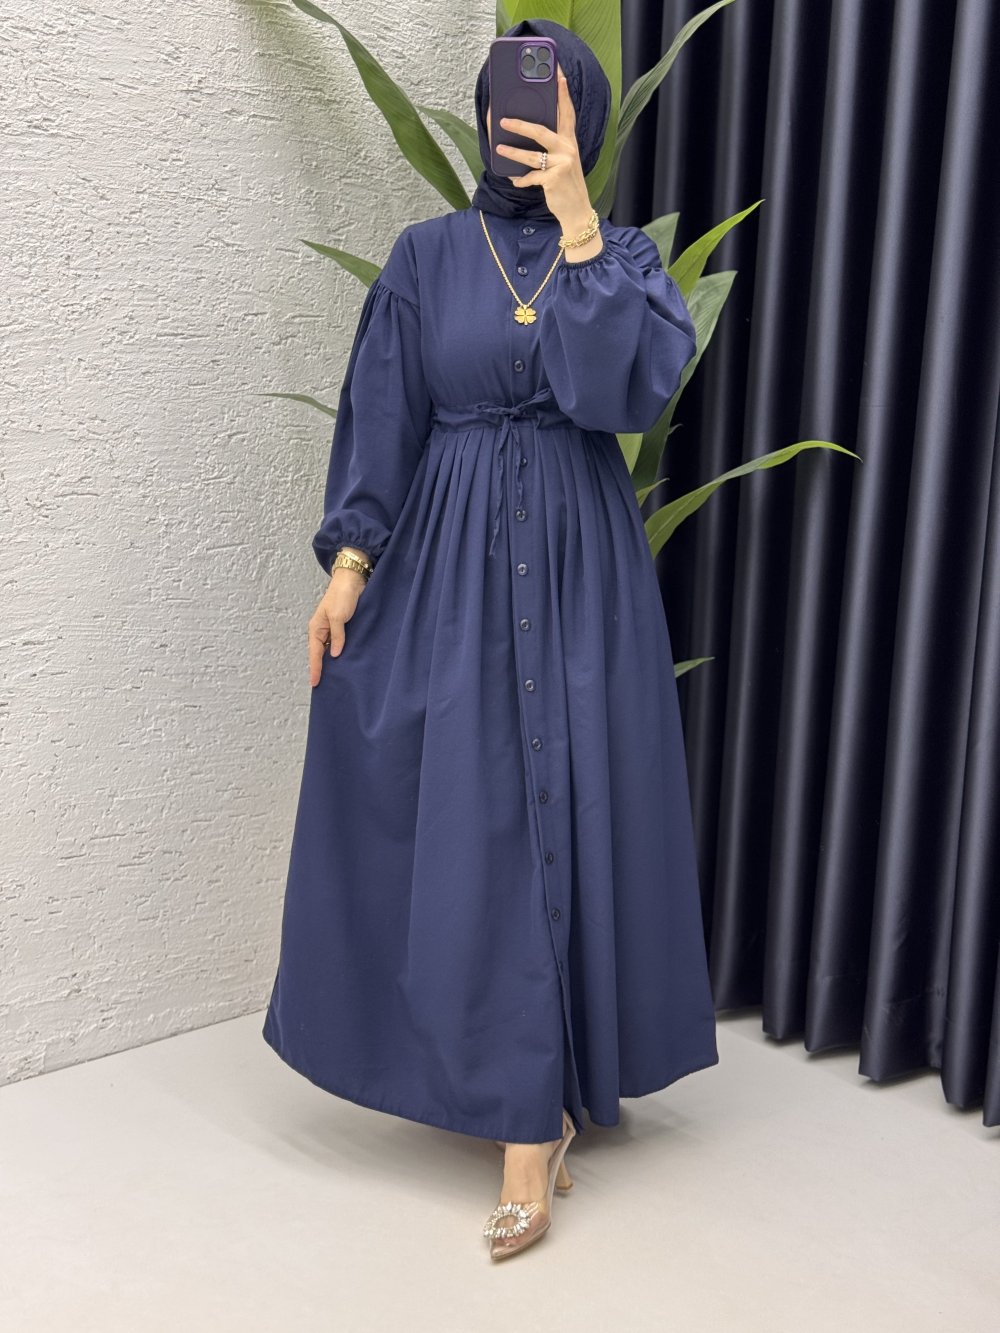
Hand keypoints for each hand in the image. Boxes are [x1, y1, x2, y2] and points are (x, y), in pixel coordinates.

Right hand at [308, 569, 365, 685]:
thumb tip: (335, 655)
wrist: (353, 580)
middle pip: (320, 654)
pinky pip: (339, 644)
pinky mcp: (343, 627)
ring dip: (331, 662)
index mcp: (316, 628)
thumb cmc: (342, 596)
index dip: (315, 669)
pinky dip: (339, 653)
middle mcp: (322, 630)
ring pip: (329, 650)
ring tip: (334, 678)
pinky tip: (344, 662)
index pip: (315, 654)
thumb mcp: (338, 616)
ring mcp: (332, 629)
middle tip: (322, 685)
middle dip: (321, 668)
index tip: (315, 683)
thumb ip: (337, 636)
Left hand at [496, 65, 598, 241]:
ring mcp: (562, 164)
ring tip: (499, 149)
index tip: (558, 75)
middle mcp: (567, 149)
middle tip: (502, 120)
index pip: (567, 113)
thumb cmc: (566, 185)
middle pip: (541, 131)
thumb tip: (527, 135)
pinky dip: (522, 180)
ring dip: (513, 152)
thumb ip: (552, 148)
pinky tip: (516, 181)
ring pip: (532, 155)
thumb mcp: (563, 162)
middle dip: (520, 124)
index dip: (563, 94)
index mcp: (569, 142)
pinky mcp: (554, 180)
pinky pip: (531, 177)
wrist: (578, 212)